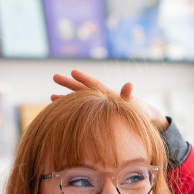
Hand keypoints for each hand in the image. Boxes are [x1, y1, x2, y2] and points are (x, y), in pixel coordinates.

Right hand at [52, 69, 168, 133]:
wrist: (142, 121)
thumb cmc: (139, 113)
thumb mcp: (134, 105)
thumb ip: (128, 96)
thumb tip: (129, 84)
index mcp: (108, 94)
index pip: (94, 85)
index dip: (84, 78)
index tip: (73, 71)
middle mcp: (100, 99)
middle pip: (82, 89)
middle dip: (69, 84)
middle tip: (54, 76)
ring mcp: (97, 108)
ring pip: (78, 101)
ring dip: (65, 99)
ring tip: (51, 97)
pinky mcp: (95, 117)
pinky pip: (80, 113)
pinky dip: (70, 112)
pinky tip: (60, 114)